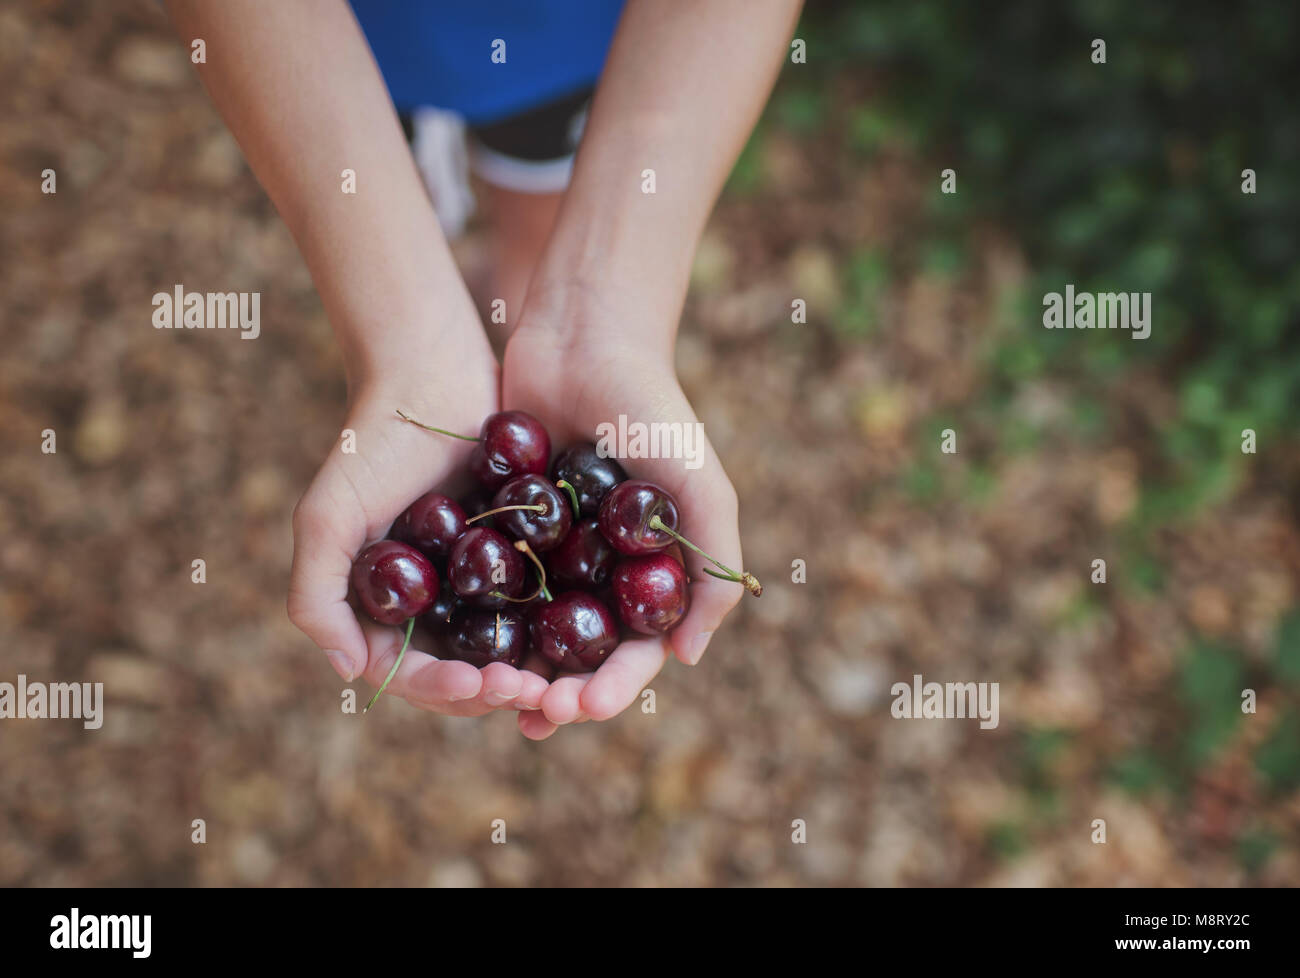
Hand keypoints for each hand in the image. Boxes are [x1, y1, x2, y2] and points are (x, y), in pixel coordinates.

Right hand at [287, 336, 548, 716]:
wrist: (434, 372)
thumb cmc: (373, 444)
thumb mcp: (328, 517)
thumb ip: (317, 595)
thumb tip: (349, 669)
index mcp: (384, 606)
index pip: (410, 673)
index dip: (442, 688)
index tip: (480, 682)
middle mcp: (432, 602)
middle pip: (464, 671)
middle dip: (493, 690)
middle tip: (531, 689)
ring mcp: (477, 581)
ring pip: (507, 648)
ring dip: (530, 671)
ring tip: (557, 677)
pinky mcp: (520, 553)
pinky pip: (541, 604)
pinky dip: (557, 628)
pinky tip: (583, 636)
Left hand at [502, 299, 745, 739]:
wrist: (583, 334)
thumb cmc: (654, 409)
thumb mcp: (701, 485)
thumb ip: (713, 568)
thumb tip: (688, 658)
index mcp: (649, 571)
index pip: (636, 650)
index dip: (615, 686)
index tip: (584, 706)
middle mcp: (600, 569)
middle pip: (578, 653)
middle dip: (560, 691)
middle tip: (534, 712)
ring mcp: (550, 549)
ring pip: (528, 630)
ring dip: (515, 670)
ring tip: (493, 697)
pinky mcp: (502, 524)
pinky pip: (487, 584)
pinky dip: (475, 618)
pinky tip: (452, 645)